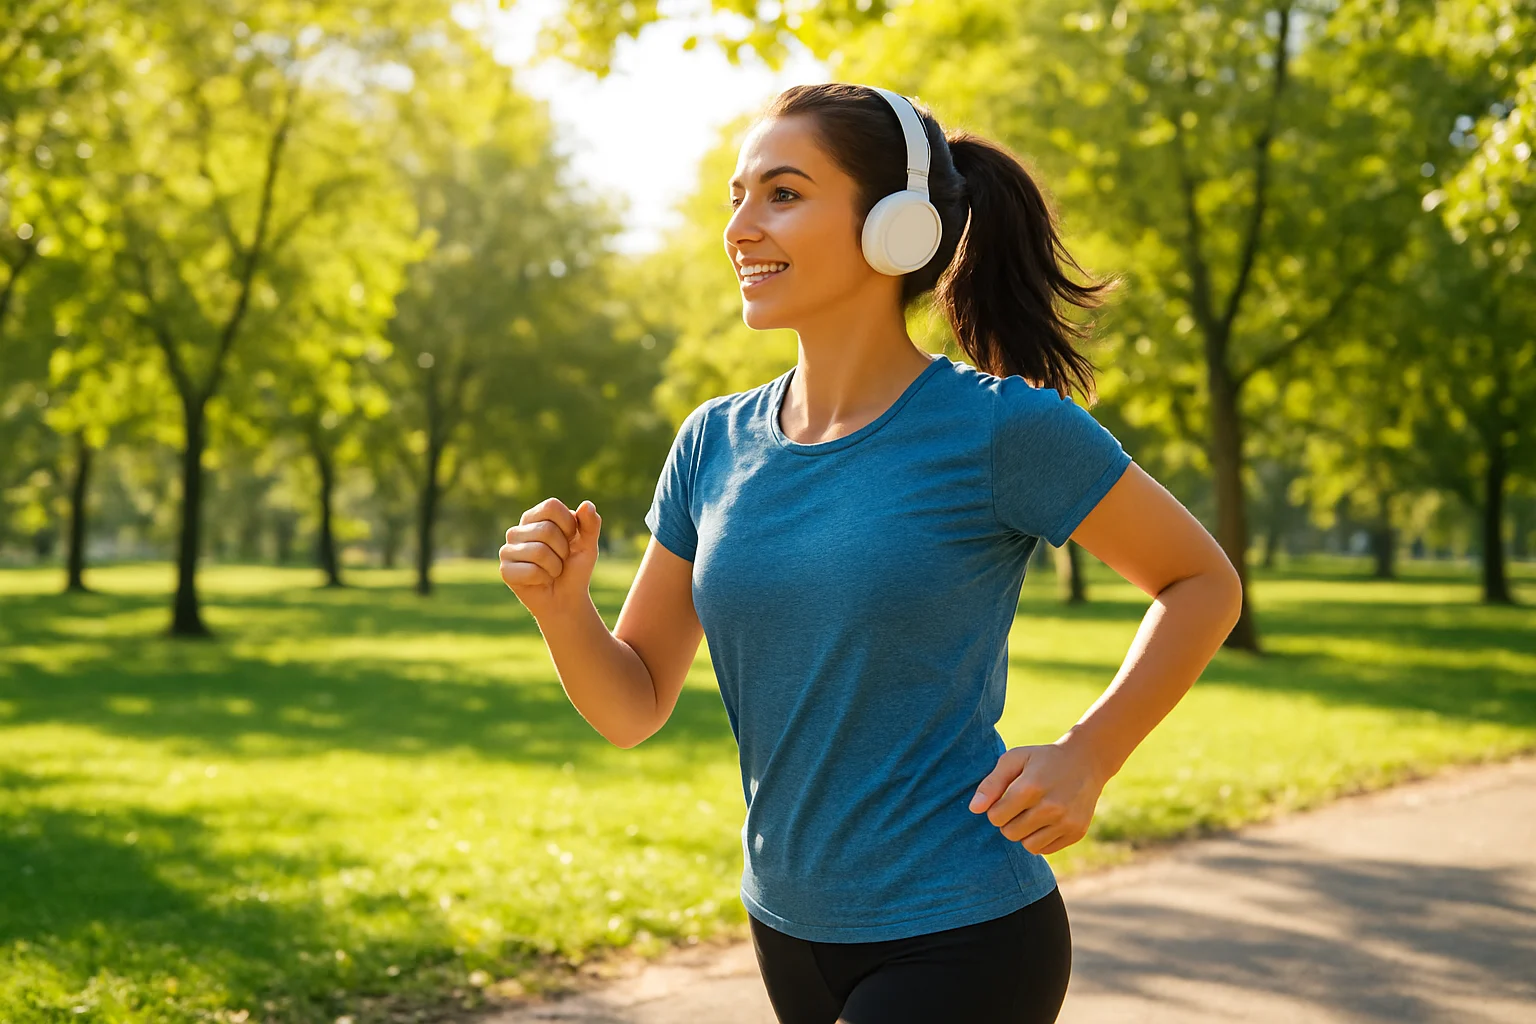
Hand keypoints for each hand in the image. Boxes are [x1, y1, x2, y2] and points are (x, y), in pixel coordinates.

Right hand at [499, 497, 601, 620]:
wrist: (566, 599)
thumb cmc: (575, 569)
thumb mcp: (588, 545)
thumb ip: (590, 524)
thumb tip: (587, 504)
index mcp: (535, 517)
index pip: (551, 506)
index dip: (568, 524)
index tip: (571, 538)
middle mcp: (517, 530)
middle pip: (546, 530)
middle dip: (563, 550)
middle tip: (560, 560)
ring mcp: (507, 550)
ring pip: (539, 551)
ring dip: (555, 566)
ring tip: (551, 571)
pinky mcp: (505, 570)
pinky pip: (531, 571)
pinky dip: (544, 579)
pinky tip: (540, 581)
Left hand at [967, 737, 1107, 855]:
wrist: (1086, 761)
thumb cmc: (1043, 759)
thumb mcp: (1015, 759)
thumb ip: (991, 783)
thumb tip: (974, 809)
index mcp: (1031, 787)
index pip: (996, 817)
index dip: (995, 809)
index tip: (1004, 799)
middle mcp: (1050, 807)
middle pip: (1010, 833)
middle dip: (1008, 822)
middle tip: (1018, 807)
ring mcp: (1066, 821)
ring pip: (1028, 845)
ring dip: (1024, 833)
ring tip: (1031, 815)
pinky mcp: (1077, 832)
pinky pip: (1045, 849)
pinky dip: (1040, 839)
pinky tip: (1045, 821)